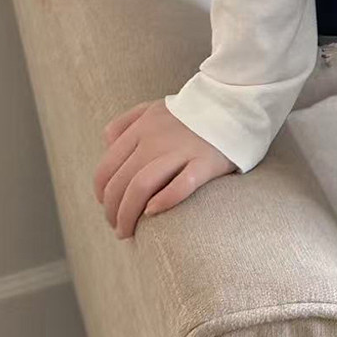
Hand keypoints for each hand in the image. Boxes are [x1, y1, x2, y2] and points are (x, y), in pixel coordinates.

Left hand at [93, 98, 236, 238]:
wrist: (235, 104)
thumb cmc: (192, 112)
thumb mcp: (154, 108)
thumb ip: (127, 122)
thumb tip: (106, 146)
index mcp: (142, 127)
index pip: (106, 169)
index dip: (101, 195)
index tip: (108, 208)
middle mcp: (156, 138)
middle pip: (121, 183)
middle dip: (113, 213)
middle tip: (119, 228)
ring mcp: (182, 149)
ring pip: (141, 187)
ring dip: (128, 216)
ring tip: (129, 232)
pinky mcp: (206, 162)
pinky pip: (181, 185)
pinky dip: (163, 201)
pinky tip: (154, 212)